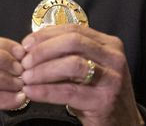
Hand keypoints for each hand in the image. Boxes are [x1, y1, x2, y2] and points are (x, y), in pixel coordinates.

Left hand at [20, 24, 143, 125]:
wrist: (121, 122)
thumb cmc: (97, 93)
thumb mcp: (87, 68)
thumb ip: (68, 54)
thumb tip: (32, 46)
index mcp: (109, 44)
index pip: (73, 30)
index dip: (46, 35)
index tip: (26, 44)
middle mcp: (114, 58)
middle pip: (73, 42)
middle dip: (43, 50)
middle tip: (24, 62)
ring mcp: (112, 79)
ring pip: (72, 64)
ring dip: (44, 70)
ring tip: (26, 78)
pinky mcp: (105, 100)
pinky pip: (69, 91)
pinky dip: (46, 90)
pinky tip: (32, 92)